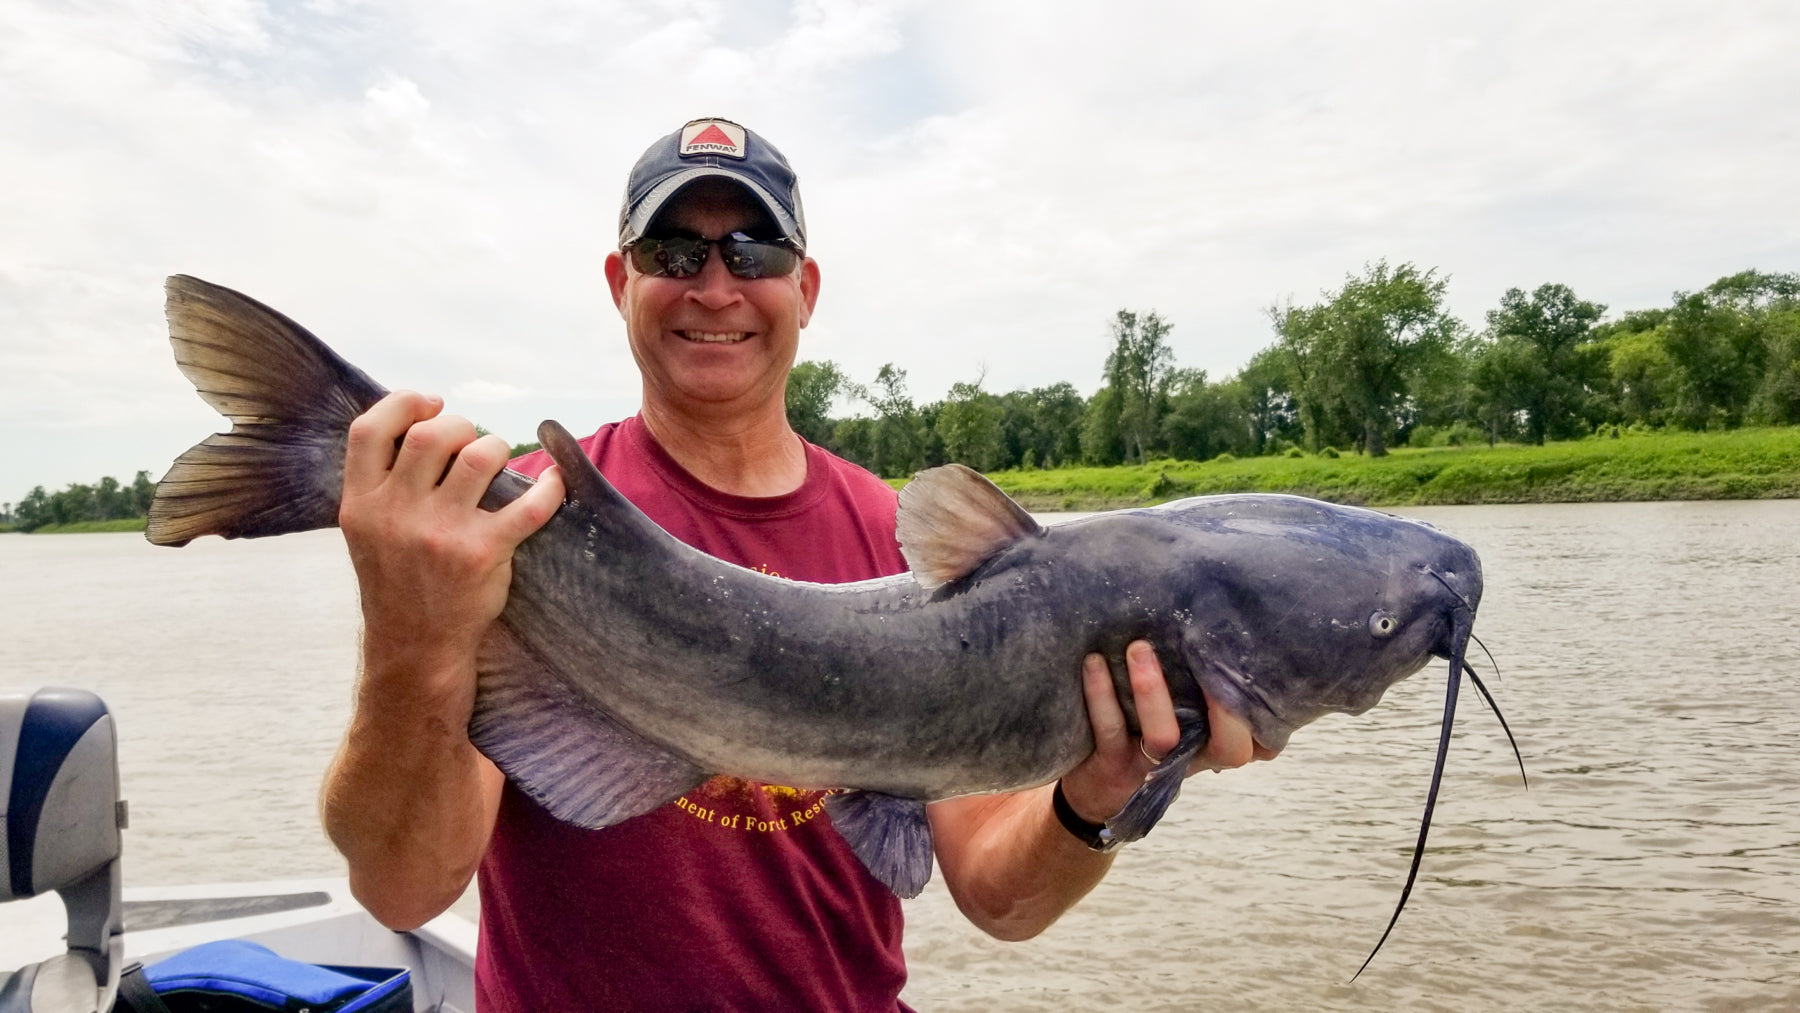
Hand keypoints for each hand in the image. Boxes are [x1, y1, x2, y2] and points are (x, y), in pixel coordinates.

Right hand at [339, 390, 564, 701]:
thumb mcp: (367, 531)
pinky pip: (529, 504)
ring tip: (499, 460)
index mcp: (360, 503)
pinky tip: (555, 482)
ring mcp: (439, 534)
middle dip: (459, 424)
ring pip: (478, 456)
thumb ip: (382, 482)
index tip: (431, 404)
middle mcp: (395, 513)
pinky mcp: (482, 554)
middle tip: (471, 439)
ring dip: (496, 447)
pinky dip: (550, 487)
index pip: (368, 430)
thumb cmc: (398, 580)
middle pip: (430, 435)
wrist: (415, 648)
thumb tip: (421, 421)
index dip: (402, 403)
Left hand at [1058, 640, 1274, 824]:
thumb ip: (1203, 680)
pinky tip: (1094, 662)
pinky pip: (1110, 728)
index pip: (1262, 740)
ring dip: (1152, 691)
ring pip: (1164, 737)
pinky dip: (1101, 693)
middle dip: (1225, 705)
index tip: (1253, 661)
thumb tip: (1217, 617)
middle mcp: (1193, 758)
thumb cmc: (1147, 727)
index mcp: (1218, 744)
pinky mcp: (1112, 765)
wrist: (1096, 788)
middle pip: (1230, 748)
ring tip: (1139, 647)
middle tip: (1205, 650)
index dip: (1266, 710)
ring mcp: (1153, 765)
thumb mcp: (1184, 710)